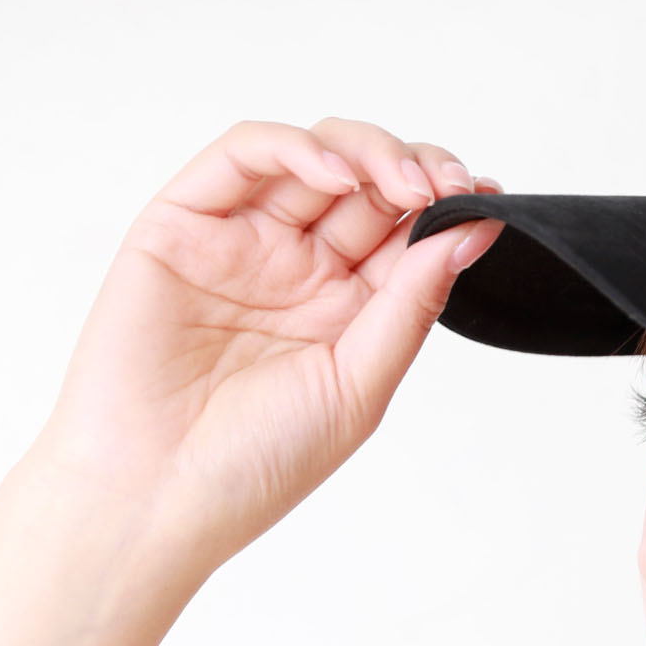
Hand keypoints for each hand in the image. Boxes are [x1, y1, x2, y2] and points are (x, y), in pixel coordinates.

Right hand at [27, 118, 502, 571]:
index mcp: (342, 314)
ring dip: (370, 153)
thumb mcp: (359, 387)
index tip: (491, 201)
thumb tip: (474, 231)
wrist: (154, 496)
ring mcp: (241, 243)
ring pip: (312, 157)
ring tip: (408, 183)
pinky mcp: (183, 222)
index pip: (404, 235)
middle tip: (454, 187)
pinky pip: (243, 156)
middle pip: (367, 185)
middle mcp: (295, 271)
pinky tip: (340, 178)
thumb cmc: (254, 464)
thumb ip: (411, 306)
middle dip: (419, 172)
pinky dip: (295, 150)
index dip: (447, 208)